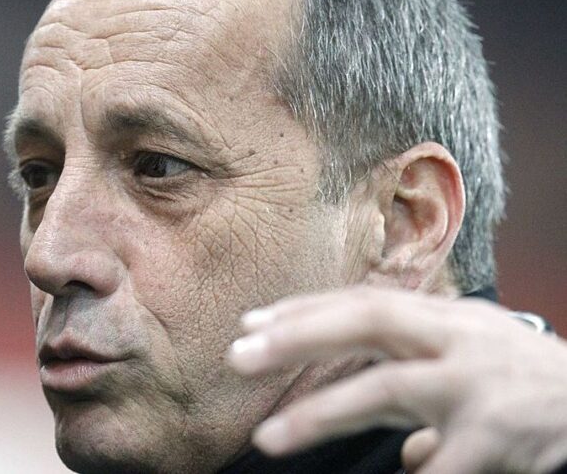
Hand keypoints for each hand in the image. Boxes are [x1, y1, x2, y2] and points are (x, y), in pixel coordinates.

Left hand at [227, 286, 566, 472]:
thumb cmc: (522, 388)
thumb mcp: (467, 367)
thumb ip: (418, 395)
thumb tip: (400, 453)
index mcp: (444, 321)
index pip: (363, 302)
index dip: (304, 310)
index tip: (249, 323)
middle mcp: (457, 340)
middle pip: (369, 320)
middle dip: (299, 334)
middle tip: (236, 354)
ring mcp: (477, 385)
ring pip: (387, 387)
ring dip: (320, 413)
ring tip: (267, 438)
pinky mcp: (497, 435)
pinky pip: (437, 464)